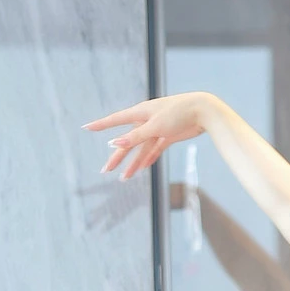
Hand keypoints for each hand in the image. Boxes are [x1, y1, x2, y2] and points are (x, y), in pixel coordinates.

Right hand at [82, 93, 212, 179]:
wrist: (203, 112)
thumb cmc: (179, 113)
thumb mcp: (155, 125)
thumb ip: (135, 136)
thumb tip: (115, 144)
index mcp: (140, 113)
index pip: (115, 120)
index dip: (101, 125)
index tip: (86, 127)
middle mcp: (146, 121)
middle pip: (127, 142)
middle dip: (116, 157)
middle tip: (105, 170)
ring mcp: (157, 129)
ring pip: (141, 149)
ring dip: (132, 163)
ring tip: (124, 179)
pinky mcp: (168, 136)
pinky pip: (155, 150)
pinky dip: (148, 159)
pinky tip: (141, 169)